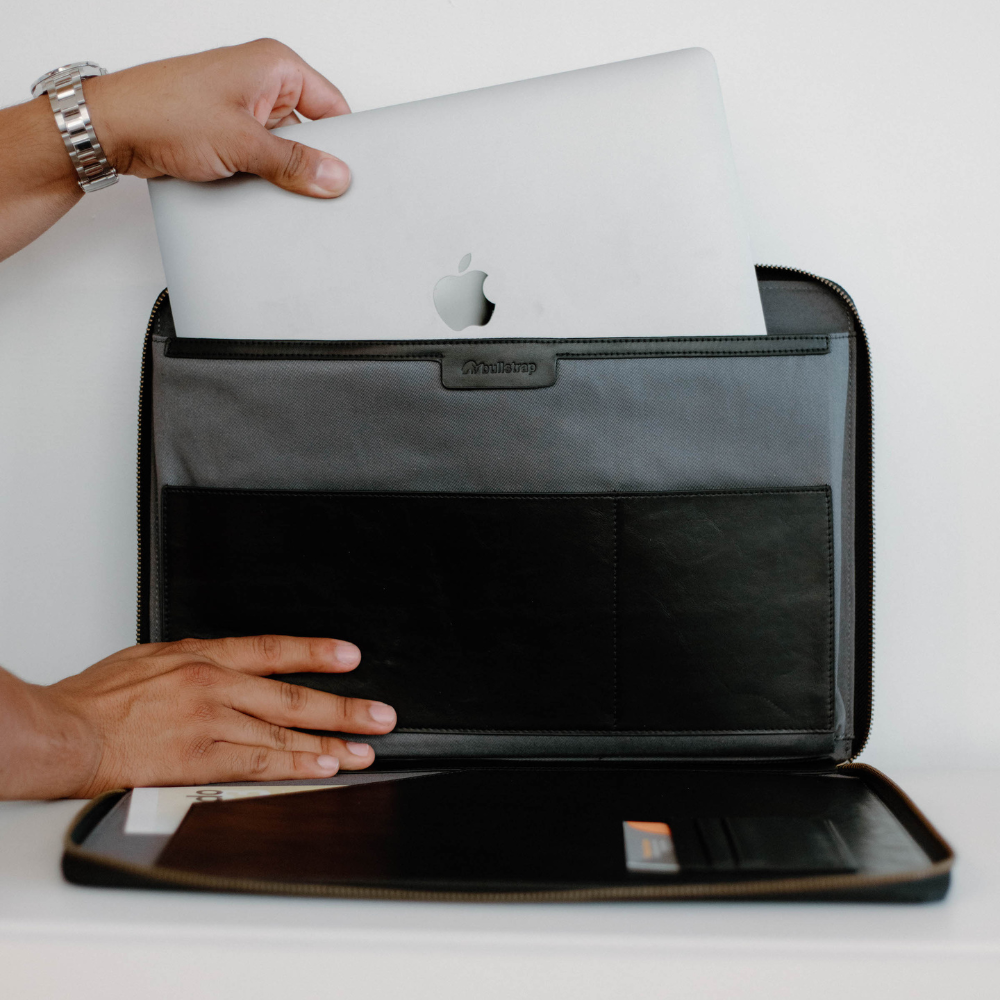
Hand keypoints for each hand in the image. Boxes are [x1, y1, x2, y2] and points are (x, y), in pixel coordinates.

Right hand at [7, 635, 394, 798]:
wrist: (66, 731)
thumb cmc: (100, 697)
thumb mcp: (153, 658)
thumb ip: (197, 663)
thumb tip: (231, 665)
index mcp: (201, 656)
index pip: (273, 649)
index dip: (316, 652)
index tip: (350, 656)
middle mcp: (212, 685)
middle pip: (291, 696)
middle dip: (342, 708)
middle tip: (379, 716)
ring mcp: (208, 723)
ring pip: (282, 732)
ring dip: (327, 744)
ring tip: (361, 751)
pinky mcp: (197, 761)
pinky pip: (255, 763)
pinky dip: (291, 765)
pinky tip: (319, 768)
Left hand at [87, 38, 351, 196]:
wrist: (113, 129)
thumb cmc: (162, 111)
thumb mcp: (243, 143)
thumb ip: (294, 164)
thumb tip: (334, 177)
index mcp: (275, 65)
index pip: (334, 106)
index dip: (345, 143)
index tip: (350, 174)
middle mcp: (262, 82)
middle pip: (312, 131)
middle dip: (313, 161)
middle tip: (316, 187)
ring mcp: (245, 108)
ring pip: (286, 149)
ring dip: (283, 172)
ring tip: (274, 184)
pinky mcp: (230, 133)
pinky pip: (263, 159)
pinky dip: (264, 176)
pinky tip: (257, 188)